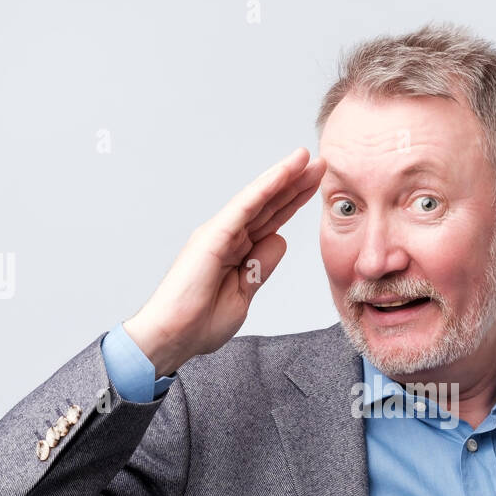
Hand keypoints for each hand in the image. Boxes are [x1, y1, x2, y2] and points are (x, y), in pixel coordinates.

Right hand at [124, 147, 325, 375]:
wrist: (174, 337)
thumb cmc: (200, 322)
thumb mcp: (244, 294)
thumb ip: (261, 267)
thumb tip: (278, 240)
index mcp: (237, 252)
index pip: (272, 221)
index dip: (294, 203)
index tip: (316, 186)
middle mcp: (228, 237)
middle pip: (269, 206)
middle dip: (295, 184)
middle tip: (321, 163)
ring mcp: (220, 234)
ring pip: (258, 199)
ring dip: (283, 178)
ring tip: (306, 158)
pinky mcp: (213, 236)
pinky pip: (243, 208)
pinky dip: (264, 189)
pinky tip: (283, 174)